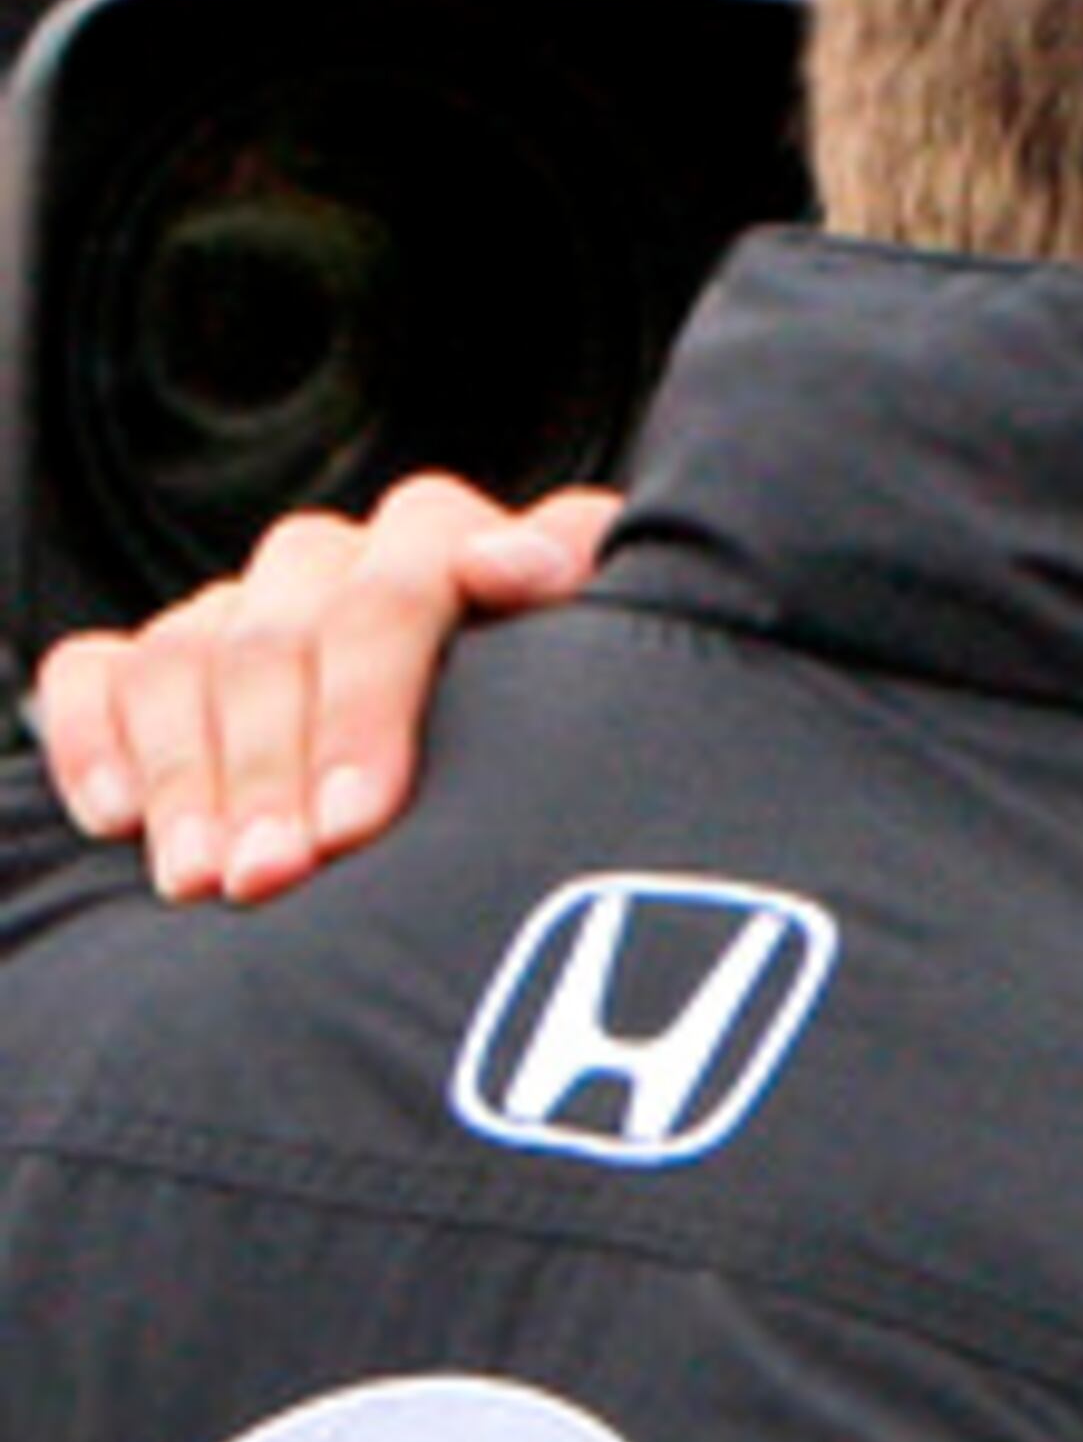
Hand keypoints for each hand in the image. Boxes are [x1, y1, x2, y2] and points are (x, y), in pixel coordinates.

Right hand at [28, 474, 619, 901]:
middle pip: (289, 627)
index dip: (375, 692)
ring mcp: (261, 612)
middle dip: (277, 760)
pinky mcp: (172, 666)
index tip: (362, 818)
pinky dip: (100, 737)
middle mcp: (359, 570)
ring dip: (191, 772)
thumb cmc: (585, 761)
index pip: (415, 575)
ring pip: (194, 650)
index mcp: (473, 559)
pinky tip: (120, 819)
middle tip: (278, 874)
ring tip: (207, 882)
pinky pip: (101, 670)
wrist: (533, 819)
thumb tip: (517, 565)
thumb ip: (598, 631)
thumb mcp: (624, 702)